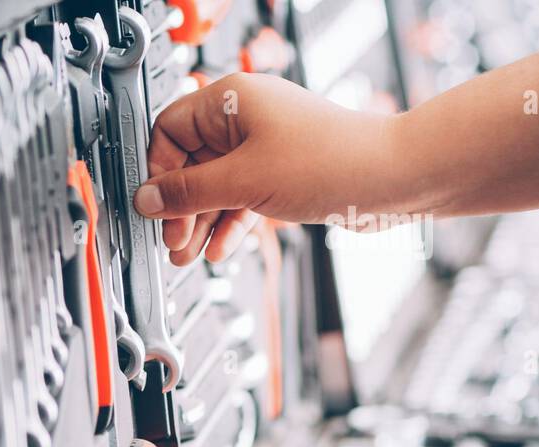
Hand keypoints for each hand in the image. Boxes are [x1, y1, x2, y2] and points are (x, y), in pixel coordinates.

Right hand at [134, 73, 398, 264]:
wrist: (392, 179)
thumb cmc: (332, 160)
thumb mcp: (243, 181)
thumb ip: (187, 192)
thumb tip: (146, 198)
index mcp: (231, 100)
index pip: (169, 132)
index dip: (158, 173)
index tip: (154, 207)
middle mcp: (245, 119)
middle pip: (189, 164)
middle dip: (179, 208)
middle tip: (172, 240)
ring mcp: (263, 147)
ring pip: (214, 187)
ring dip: (199, 222)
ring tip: (188, 255)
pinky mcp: (279, 174)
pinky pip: (239, 199)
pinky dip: (227, 224)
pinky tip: (218, 249)